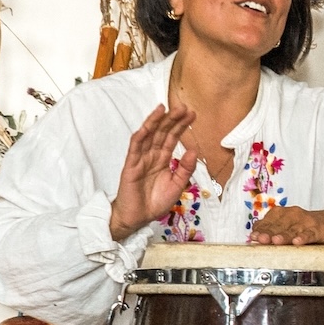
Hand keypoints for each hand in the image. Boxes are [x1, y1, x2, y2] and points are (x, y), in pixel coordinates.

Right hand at [108, 104, 197, 237]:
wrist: (138, 217)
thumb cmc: (155, 202)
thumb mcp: (177, 185)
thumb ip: (185, 169)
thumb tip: (193, 150)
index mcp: (163, 159)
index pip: (172, 138)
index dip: (181, 126)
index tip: (192, 114)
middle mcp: (151, 155)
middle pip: (162, 133)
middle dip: (172, 119)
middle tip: (183, 107)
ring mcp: (140, 158)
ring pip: (148, 135)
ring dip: (156, 122)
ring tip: (165, 108)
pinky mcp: (131, 165)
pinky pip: (135, 147)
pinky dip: (141, 135)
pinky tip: (148, 125)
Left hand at [250, 205, 323, 245]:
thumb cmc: (301, 227)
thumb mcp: (284, 227)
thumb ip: (269, 230)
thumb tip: (253, 236)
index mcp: (281, 214)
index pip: (268, 222)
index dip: (261, 230)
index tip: (254, 237)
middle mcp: (292, 215)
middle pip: (278, 226)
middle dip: (269, 233)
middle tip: (261, 239)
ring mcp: (305, 222)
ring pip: (293, 230)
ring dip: (284, 236)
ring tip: (276, 241)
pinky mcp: (318, 230)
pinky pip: (310, 234)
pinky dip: (303, 238)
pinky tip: (297, 242)